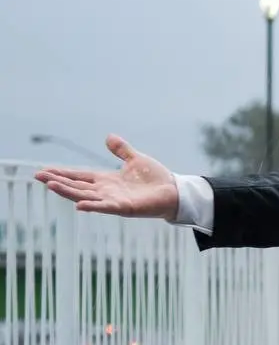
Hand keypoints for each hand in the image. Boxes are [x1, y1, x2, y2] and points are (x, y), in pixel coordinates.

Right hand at [34, 135, 179, 220]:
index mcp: (106, 180)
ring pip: (85, 195)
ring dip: (68, 192)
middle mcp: (106, 191)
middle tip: (38, 176)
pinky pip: (106, 207)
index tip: (43, 171)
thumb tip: (108, 136)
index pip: (79, 176)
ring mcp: (113, 200)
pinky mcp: (124, 208)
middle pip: (77, 186)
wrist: (174, 191)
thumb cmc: (155, 178)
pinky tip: (79, 204)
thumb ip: (121, 150)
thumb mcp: (136, 159)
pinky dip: (93, 206)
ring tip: (50, 185)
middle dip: (57, 181)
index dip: (62, 173)